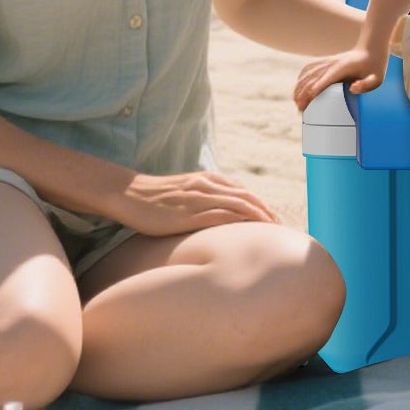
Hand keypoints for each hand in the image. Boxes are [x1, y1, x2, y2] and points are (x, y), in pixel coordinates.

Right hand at [108, 171, 281, 236]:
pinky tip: (250, 230)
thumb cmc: (155, 197)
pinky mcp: (189, 213)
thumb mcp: (184, 192)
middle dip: (267, 211)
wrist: (129, 193)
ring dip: (259, 216)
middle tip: (280, 226)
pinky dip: (240, 221)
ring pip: (239, 204)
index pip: (243, 191)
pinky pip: (222, 215)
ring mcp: (199, 198)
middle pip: (247, 197)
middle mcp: (207, 185)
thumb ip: (203, 197)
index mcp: (207, 179)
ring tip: (272, 229)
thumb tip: (217, 214)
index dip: (261, 204)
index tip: (273, 218)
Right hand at [293, 47, 386, 111]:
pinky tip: (297, 88)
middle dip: (304, 92)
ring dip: (300, 86)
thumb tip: (352, 89)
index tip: (308, 99)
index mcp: (343, 67)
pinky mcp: (326, 62)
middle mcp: (332, 63)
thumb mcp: (377, 78)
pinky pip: (309, 69)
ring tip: (295, 101)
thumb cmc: (375, 66)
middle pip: (313, 76)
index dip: (317, 87)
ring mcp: (328, 61)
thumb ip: (367, 85)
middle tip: (300, 108)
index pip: (327, 77)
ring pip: (308, 73)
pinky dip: (301, 78)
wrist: (371, 49)